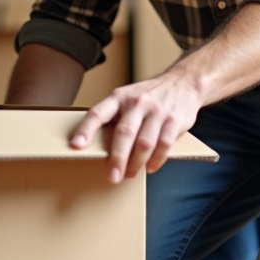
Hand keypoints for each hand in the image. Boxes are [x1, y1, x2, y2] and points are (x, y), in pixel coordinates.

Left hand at [70, 72, 201, 183]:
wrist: (183, 82)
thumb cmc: (149, 95)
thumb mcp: (127, 97)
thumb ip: (113, 117)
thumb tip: (94, 145)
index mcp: (119, 97)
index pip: (98, 113)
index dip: (86, 129)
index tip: (76, 145)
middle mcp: (137, 102)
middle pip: (124, 133)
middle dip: (117, 158)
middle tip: (112, 177)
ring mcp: (157, 111)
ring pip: (145, 142)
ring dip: (136, 163)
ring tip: (129, 174)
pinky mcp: (174, 120)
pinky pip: (164, 144)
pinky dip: (156, 160)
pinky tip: (150, 167)